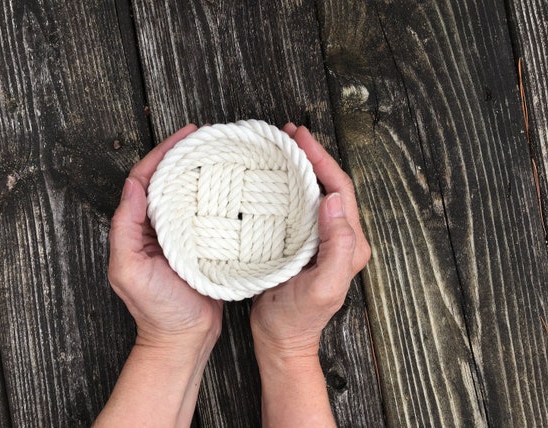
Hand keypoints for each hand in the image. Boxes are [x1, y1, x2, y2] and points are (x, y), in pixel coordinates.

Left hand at [108, 124, 222, 351]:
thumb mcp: (128, 270)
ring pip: (188, 194)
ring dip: (200, 172)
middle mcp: (158, 227)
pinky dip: (215, 197)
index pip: (146, 180)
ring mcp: (182, 235)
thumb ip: (124, 229)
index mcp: (138, 228)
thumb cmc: (156, 309)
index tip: (185, 135)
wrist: (185, 337)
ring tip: (220, 154)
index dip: (162, 153)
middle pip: (168, 181)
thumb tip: (132, 186)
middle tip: (206, 138)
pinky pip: (207, 214)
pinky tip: (231, 186)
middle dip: (183, 156)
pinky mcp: (203, 245)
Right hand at [250, 123, 370, 359]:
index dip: (323, 160)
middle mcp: (340, 238)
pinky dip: (289, 187)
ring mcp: (321, 241)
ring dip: (302, 168)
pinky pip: (300, 207)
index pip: (340, 190)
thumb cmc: (298, 319)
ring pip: (315, 193)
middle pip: (330, 185)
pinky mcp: (303, 244)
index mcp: (350, 244)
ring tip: (283, 148)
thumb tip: (334, 200)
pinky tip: (274, 179)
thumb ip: (337, 246)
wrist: (281, 341)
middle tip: (290, 134)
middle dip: (313, 156)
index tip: (301, 139)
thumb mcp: (323, 287)